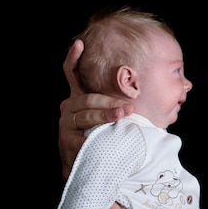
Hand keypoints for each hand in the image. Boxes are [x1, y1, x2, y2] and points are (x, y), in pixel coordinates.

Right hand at [58, 39, 133, 179]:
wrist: (85, 165)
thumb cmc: (101, 136)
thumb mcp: (108, 116)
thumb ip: (117, 103)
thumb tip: (141, 92)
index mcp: (78, 99)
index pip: (72, 74)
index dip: (74, 58)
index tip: (81, 43)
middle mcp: (69, 108)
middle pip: (89, 98)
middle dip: (110, 101)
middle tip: (128, 107)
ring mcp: (66, 124)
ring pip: (88, 115)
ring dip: (106, 115)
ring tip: (121, 116)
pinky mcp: (67, 140)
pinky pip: (82, 136)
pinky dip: (93, 138)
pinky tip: (99, 139)